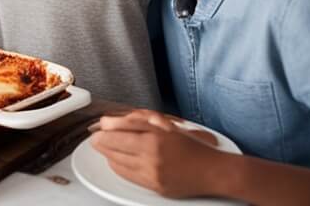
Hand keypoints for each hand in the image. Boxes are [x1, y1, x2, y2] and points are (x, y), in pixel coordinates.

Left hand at [90, 110, 222, 198]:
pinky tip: (117, 160)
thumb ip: (135, 123)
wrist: (212, 172)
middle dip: (101, 142)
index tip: (97, 128)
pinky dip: (118, 167)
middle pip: (113, 149)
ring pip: (117, 163)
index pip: (115, 134)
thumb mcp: (164, 127)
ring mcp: (152, 175)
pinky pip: (127, 176)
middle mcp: (151, 158)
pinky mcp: (154, 187)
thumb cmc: (191, 146)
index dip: (102, 131)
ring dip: (108, 154)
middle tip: (96, 138)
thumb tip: (107, 123)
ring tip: (106, 147)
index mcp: (153, 139)